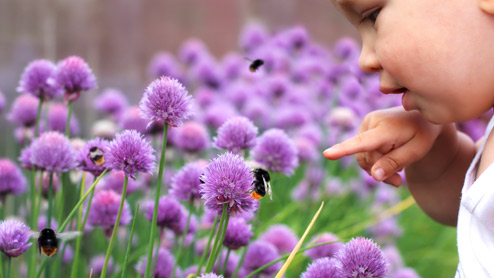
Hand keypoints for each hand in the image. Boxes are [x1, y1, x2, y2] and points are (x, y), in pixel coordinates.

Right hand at [323, 107, 442, 186]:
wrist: (422, 116)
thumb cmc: (423, 133)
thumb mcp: (416, 151)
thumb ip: (394, 163)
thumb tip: (374, 176)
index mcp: (386, 127)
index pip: (362, 142)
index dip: (344, 150)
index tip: (326, 154)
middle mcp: (371, 122)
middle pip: (366, 158)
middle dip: (380, 171)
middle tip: (399, 181)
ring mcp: (365, 124)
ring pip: (362, 157)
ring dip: (376, 168)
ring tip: (397, 171)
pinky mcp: (363, 129)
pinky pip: (361, 153)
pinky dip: (373, 162)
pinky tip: (388, 162)